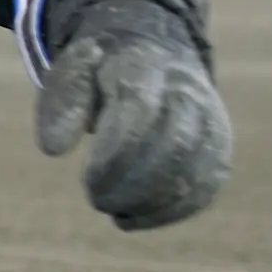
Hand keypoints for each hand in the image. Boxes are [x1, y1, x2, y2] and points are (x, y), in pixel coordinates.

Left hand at [36, 26, 231, 230]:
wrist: (154, 54)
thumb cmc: (102, 72)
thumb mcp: (73, 73)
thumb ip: (61, 105)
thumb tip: (53, 149)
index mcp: (145, 65)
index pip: (140, 110)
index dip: (116, 154)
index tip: (88, 180)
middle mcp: (187, 90)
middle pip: (175, 143)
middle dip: (135, 184)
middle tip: (97, 199)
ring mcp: (210, 121)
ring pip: (195, 169)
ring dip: (151, 202)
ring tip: (114, 211)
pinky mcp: (217, 149)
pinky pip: (204, 188)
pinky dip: (169, 212)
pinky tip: (133, 218)